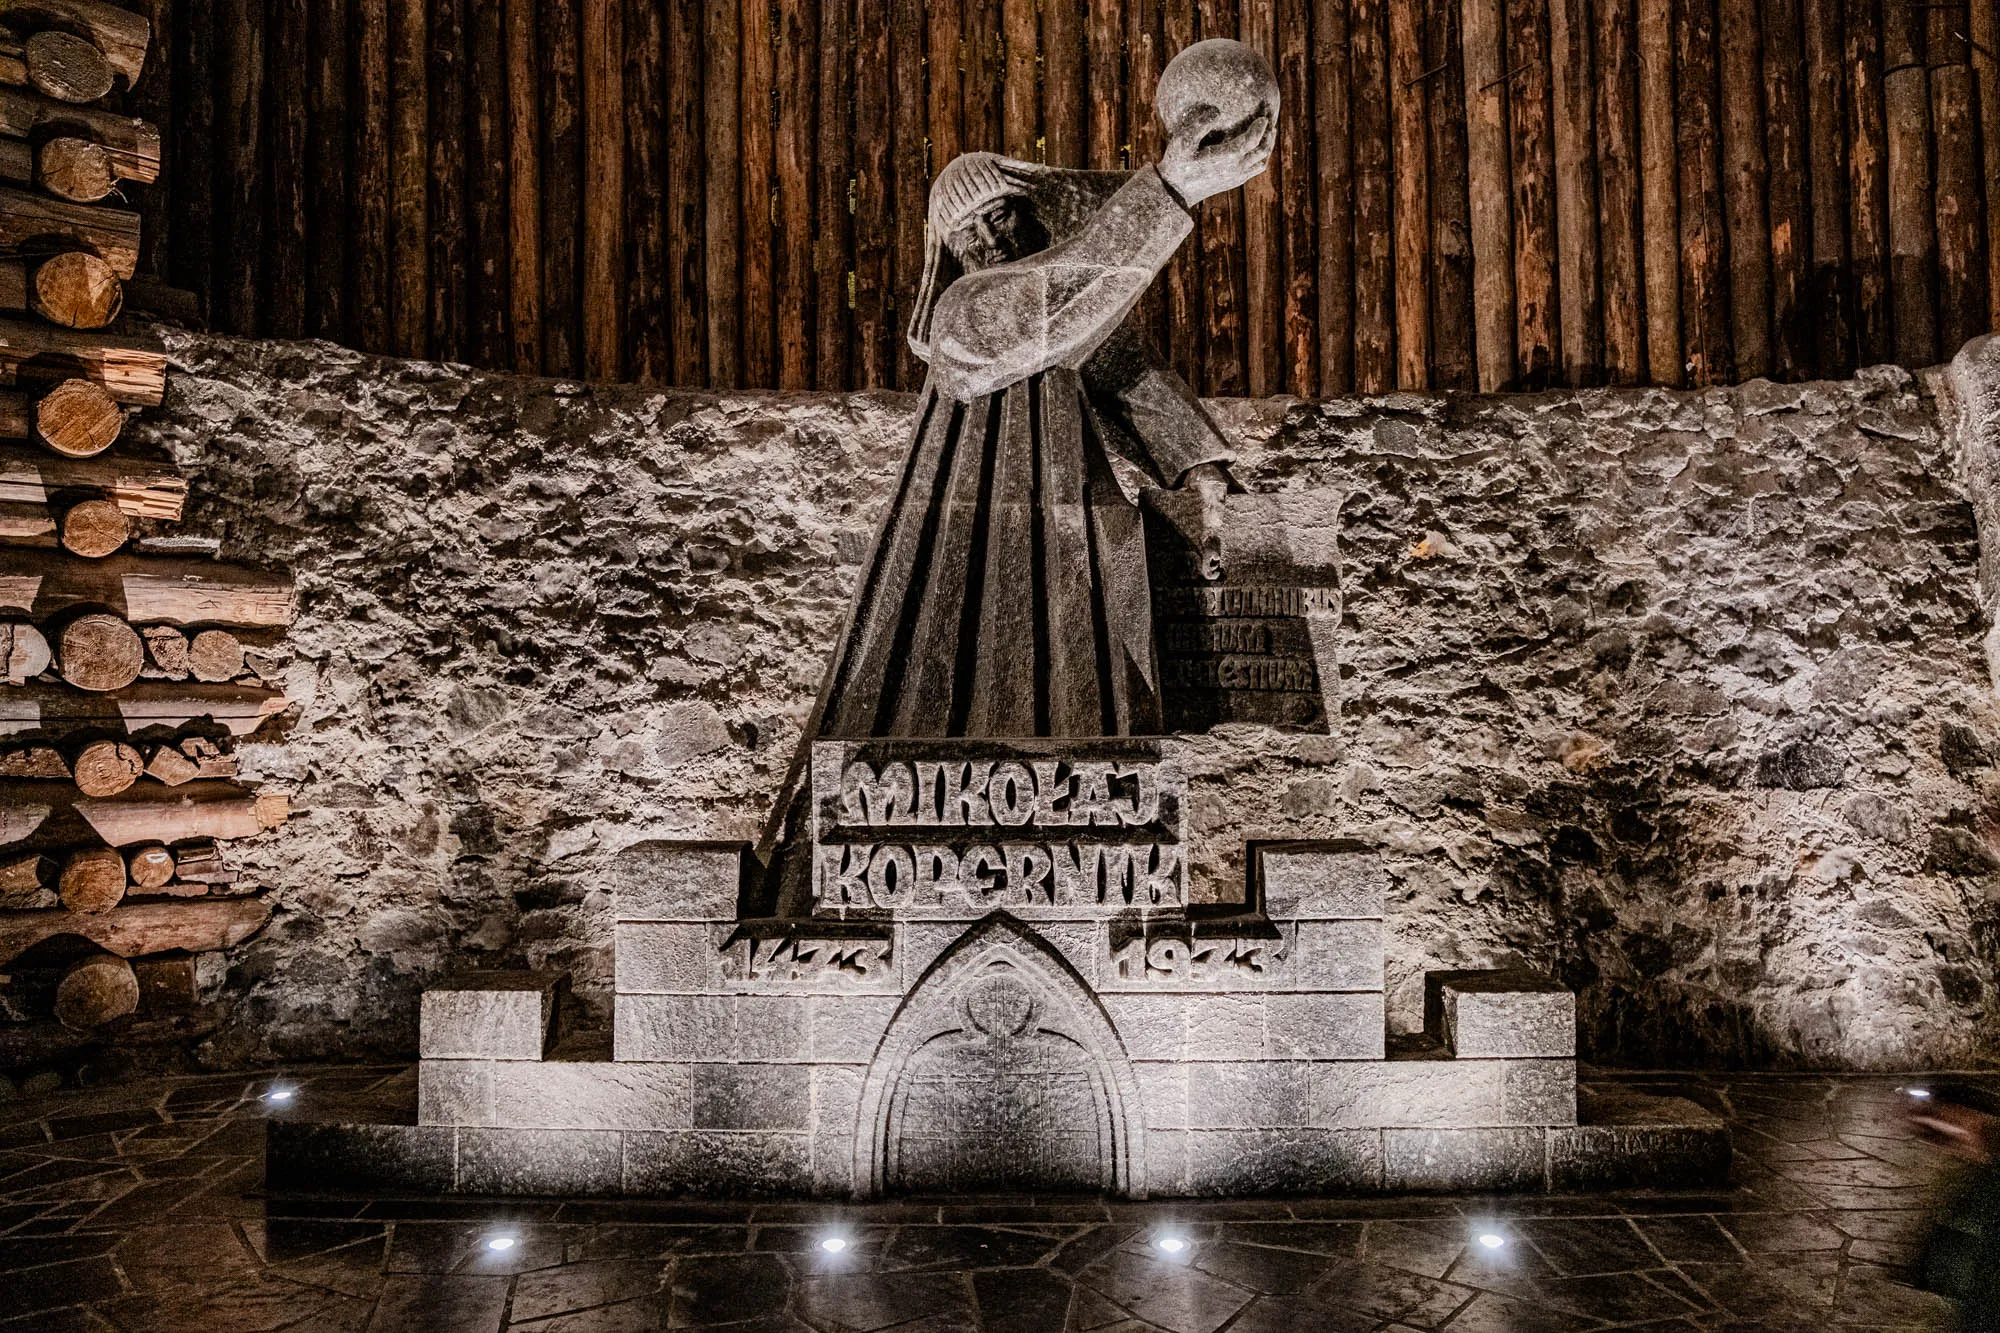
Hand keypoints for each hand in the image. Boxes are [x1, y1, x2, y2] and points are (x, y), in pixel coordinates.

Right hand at [1160, 106, 1275, 206]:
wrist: (1176, 192)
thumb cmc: (1177, 163)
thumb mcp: (1182, 141)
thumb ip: (1199, 124)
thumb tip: (1216, 111)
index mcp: (1227, 158)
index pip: (1252, 140)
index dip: (1260, 127)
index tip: (1263, 115)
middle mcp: (1236, 169)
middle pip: (1263, 149)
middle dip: (1269, 132)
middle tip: (1270, 115)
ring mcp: (1237, 177)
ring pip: (1262, 160)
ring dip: (1268, 144)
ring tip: (1270, 130)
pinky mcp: (1235, 181)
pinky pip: (1256, 168)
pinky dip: (1262, 155)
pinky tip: (1259, 146)